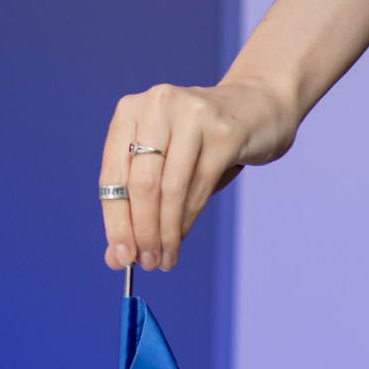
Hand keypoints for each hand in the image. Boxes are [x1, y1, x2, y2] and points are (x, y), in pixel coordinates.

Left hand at [99, 77, 298, 271]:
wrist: (256, 108)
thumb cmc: (200, 141)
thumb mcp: (162, 163)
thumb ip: (135, 205)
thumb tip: (115, 257)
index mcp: (130, 110)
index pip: (112, 173)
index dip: (115, 220)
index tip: (119, 257)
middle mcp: (158, 104)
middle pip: (141, 183)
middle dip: (142, 231)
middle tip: (146, 263)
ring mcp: (193, 114)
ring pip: (171, 188)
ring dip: (166, 232)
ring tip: (164, 258)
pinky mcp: (224, 131)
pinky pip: (200, 186)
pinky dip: (188, 220)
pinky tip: (181, 237)